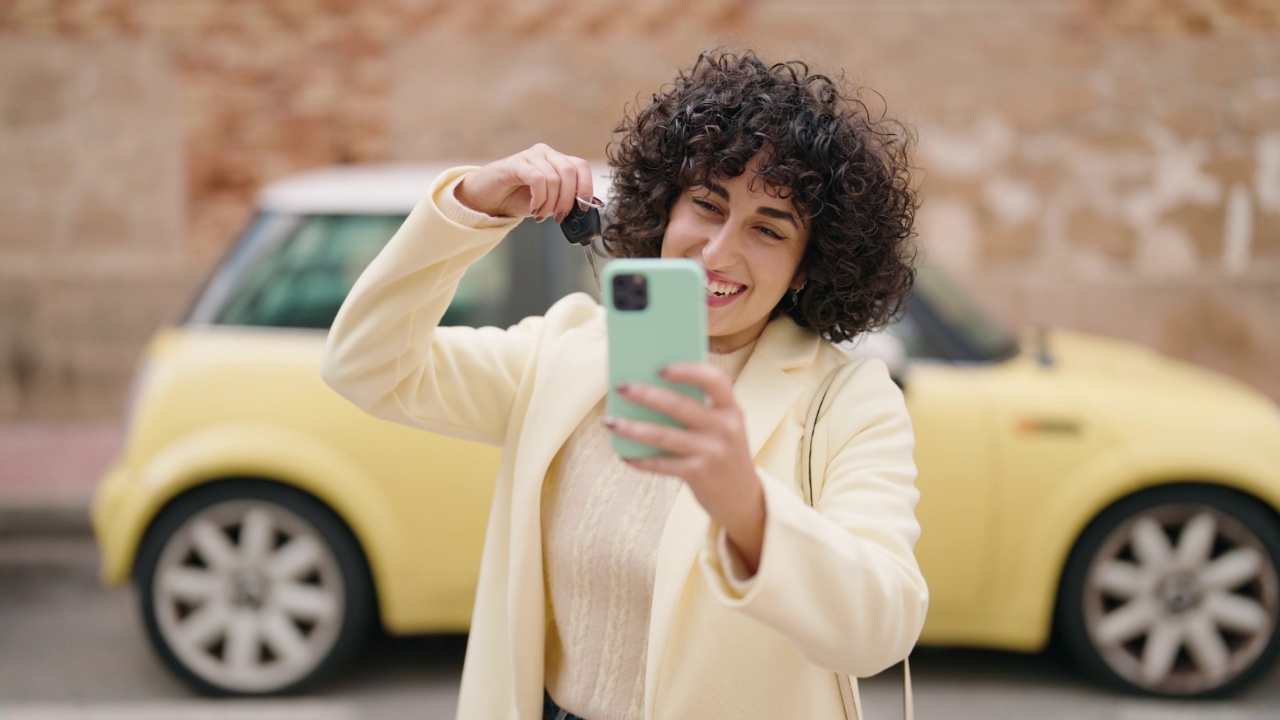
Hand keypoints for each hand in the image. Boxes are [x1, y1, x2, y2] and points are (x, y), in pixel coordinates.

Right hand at [455, 144, 594, 222]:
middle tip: (559, 217)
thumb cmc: (518, 199)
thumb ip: (565, 201)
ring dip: (550, 203)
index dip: (587, 187)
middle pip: (569, 172)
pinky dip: (539, 198)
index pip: (581, 167)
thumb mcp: (548, 202)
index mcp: (557, 161)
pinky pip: (537, 179)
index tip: (584, 208)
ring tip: (541, 215)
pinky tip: (533, 208)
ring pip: (554, 178)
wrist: (488, 199)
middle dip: (568, 200)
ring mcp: (531, 156)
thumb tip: (584, 209)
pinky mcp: (516, 163)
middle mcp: (546, 153)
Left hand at [606, 362, 766, 572]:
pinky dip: (641, 460)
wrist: (742, 497)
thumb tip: (649, 389)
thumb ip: (698, 409)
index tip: (661, 367)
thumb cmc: (723, 451)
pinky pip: (662, 464)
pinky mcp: (698, 474)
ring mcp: (712, 452)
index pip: (714, 379)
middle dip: (646, 394)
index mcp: (731, 409)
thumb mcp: (722, 426)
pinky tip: (624, 455)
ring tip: (609, 421)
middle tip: (620, 386)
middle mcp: (725, 428)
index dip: (688, 370)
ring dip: (633, 428)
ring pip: (664, 436)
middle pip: (679, 405)